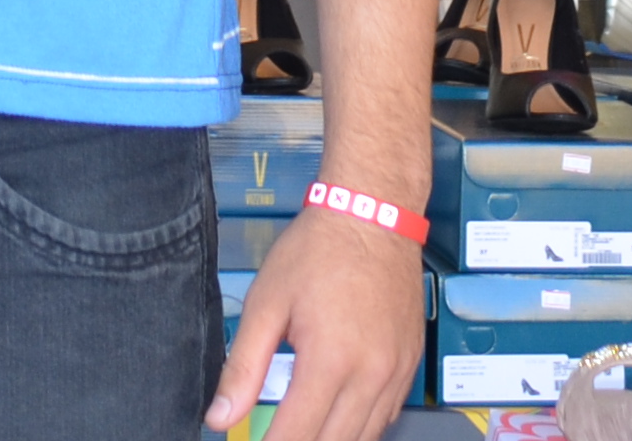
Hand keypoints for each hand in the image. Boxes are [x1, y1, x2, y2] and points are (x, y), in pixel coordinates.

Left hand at [212, 201, 422, 440]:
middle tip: (275, 439)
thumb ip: (243, 367)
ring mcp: (398, 372)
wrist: (375, 213)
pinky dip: (360, 429)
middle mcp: (372, 375)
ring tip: (302, 431)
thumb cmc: (316, 251)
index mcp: (331, 361)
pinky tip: (337, 419)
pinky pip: (387, 418)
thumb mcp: (266, 303)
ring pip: (365, 439)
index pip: (296, 436)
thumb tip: (220, 418)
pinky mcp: (411, 363)